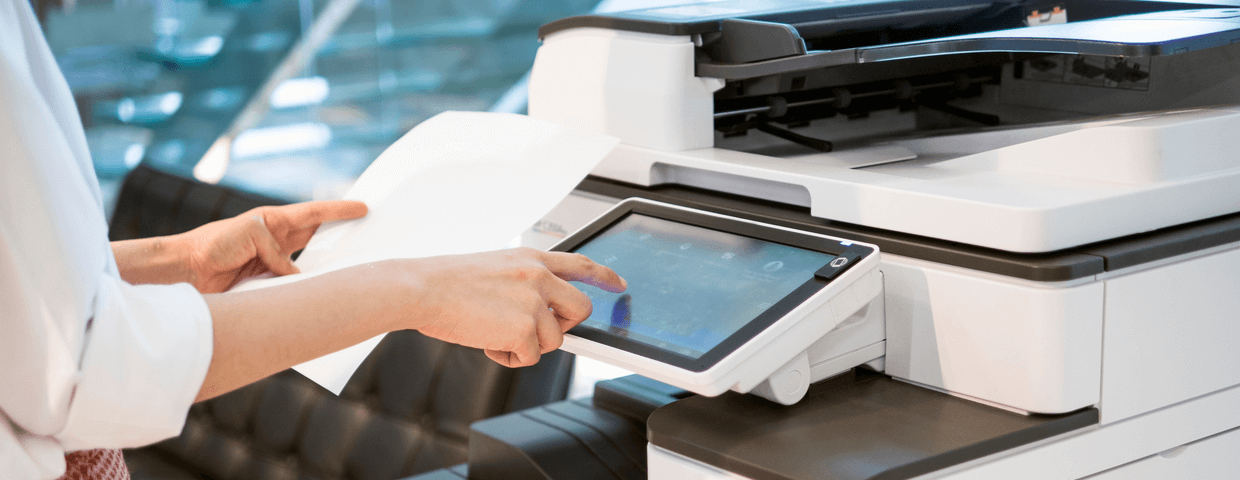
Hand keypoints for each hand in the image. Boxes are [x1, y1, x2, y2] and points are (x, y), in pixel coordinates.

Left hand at [175, 201, 367, 292]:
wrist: (184, 270)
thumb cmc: (211, 243)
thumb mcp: (250, 235)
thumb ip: (277, 252)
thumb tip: (295, 277)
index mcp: (274, 221)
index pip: (314, 214)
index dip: (339, 211)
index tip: (363, 208)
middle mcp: (276, 241)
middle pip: (316, 237)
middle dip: (340, 236)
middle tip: (366, 238)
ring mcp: (272, 263)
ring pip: (307, 266)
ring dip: (324, 269)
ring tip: (347, 271)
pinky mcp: (265, 284)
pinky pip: (291, 286)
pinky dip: (302, 291)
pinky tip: (315, 296)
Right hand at [400, 247, 625, 367]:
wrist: (422, 289)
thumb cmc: (447, 282)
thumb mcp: (495, 268)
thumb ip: (524, 283)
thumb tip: (541, 312)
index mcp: (531, 258)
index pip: (580, 263)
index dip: (603, 275)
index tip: (618, 284)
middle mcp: (539, 276)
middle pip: (580, 309)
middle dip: (562, 326)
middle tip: (531, 329)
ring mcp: (534, 302)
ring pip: (554, 340)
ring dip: (527, 345)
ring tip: (494, 332)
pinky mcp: (525, 328)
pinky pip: (530, 357)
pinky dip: (508, 357)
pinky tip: (486, 341)